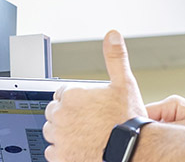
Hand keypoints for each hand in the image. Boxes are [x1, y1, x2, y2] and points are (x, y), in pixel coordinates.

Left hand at [43, 30, 144, 161]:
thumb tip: (112, 35)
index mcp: (72, 95)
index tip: (88, 109)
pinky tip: (79, 149)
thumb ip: (115, 58)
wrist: (133, 151)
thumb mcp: (125, 84)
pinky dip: (63, 152)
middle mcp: (61, 115)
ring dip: (63, 134)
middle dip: (67, 116)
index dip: (77, 101)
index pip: (62, 94)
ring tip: (84, 136)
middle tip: (88, 123)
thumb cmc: (128, 121)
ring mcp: (59, 137)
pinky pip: (52, 152)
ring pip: (51, 132)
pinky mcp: (60, 156)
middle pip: (54, 112)